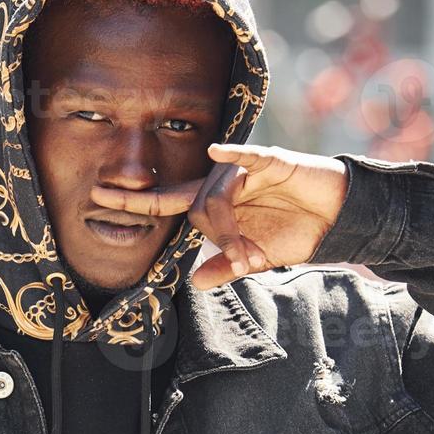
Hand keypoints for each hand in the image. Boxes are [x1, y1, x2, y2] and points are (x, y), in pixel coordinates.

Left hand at [92, 142, 349, 290]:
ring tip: (254, 254)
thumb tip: (195, 283)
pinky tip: (216, 150)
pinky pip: (246, 155)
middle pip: (195, 207)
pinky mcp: (272, 161)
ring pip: (217, 197)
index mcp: (213, 205)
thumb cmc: (294, 231)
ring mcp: (245, 171)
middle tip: (243, 260)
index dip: (133, 201)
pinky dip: (232, 152)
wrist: (336, 216)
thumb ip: (226, 267)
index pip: (165, 201)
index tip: (97, 196)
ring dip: (232, 230)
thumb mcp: (258, 257)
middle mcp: (222, 184)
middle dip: (216, 238)